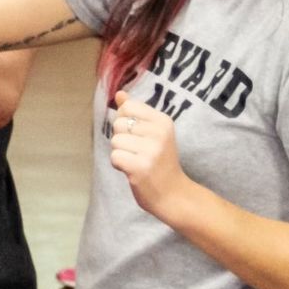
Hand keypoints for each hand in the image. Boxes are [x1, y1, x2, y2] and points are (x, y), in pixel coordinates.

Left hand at [108, 92, 191, 220]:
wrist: (174, 194)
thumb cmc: (160, 162)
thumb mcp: (154, 133)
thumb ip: (136, 112)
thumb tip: (119, 94)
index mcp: (163, 121)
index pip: (128, 106)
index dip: (124, 120)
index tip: (137, 134)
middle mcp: (158, 133)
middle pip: (118, 123)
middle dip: (121, 138)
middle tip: (137, 151)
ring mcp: (150, 150)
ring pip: (115, 141)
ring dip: (120, 152)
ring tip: (136, 161)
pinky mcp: (140, 167)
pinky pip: (114, 157)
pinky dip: (119, 165)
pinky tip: (132, 170)